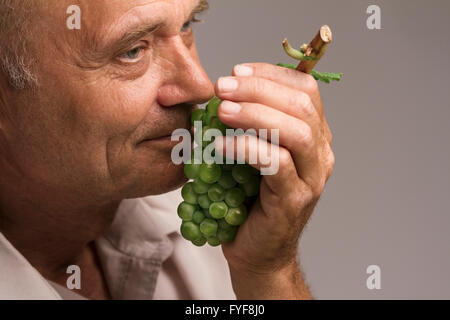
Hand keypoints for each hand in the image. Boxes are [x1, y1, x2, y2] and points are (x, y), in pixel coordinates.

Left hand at [214, 63, 334, 297]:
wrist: (258, 251)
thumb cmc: (251, 200)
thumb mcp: (253, 154)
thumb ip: (252, 123)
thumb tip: (224, 90)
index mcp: (314, 135)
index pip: (305, 89)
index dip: (270, 74)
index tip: (236, 71)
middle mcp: (321, 153)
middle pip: (301, 105)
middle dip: (258, 89)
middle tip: (222, 87)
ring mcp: (313, 177)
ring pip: (295, 131)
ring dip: (254, 115)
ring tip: (221, 111)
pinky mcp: (296, 199)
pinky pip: (276, 163)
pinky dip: (247, 148)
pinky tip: (222, 146)